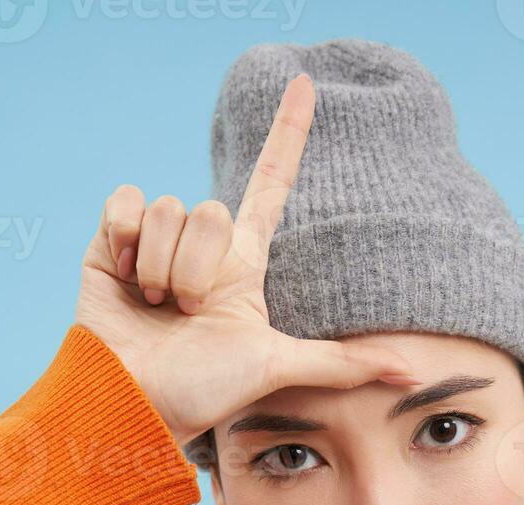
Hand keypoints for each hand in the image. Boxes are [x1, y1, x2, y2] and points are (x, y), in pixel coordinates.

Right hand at [73, 72, 419, 447]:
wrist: (131, 402)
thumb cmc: (204, 392)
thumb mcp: (279, 367)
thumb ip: (341, 364)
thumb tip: (413, 378)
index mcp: (242, 264)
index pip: (270, 183)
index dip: (289, 133)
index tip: (307, 82)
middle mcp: (199, 247)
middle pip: (211, 206)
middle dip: (197, 267)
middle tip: (187, 313)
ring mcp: (152, 244)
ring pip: (169, 208)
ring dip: (160, 266)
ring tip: (154, 307)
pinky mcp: (109, 243)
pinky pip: (127, 203)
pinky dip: (124, 241)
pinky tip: (122, 278)